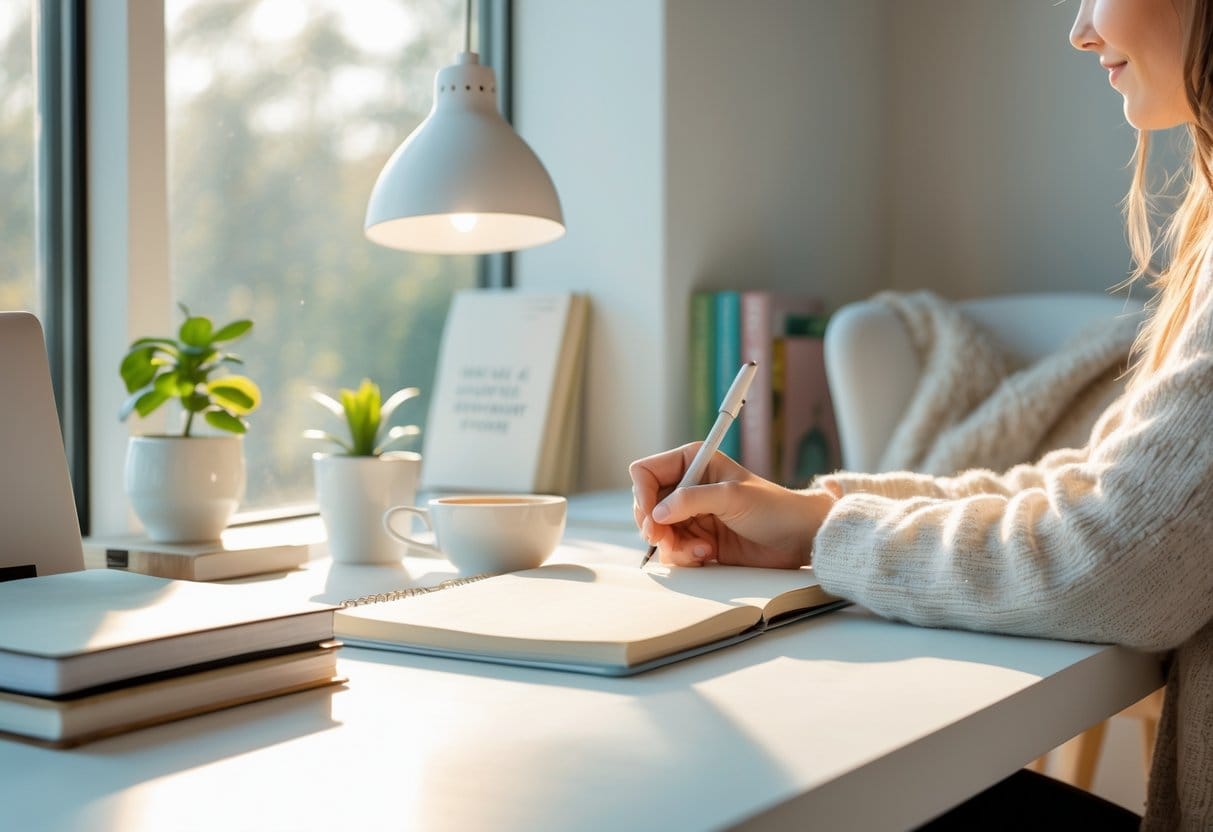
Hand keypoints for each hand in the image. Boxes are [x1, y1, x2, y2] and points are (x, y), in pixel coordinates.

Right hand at [629, 443, 834, 568]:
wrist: (797, 539)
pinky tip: (708, 554)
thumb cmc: (773, 508)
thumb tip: (656, 513)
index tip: (652, 517)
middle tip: (665, 538)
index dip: (642, 494)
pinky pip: (672, 551)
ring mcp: (691, 515)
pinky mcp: (697, 540)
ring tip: (702, 549)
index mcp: (693, 462)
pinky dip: (685, 556)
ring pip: (657, 532)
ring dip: (674, 545)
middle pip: (646, 506)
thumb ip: (691, 500)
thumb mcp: (732, 496)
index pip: (646, 473)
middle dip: (654, 525)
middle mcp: (687, 487)